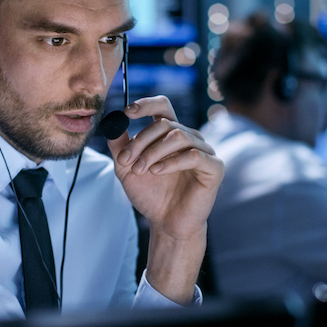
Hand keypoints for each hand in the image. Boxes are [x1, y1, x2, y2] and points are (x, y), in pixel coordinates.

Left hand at [106, 96, 223, 302]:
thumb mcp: (126, 168)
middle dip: (141, 141)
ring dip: (153, 152)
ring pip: (178, 136)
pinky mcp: (214, 168)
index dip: (146, 104)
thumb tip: (111, 122)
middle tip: (125, 161)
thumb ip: (119, 145)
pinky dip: (172, 161)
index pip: (163, 106)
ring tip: (141, 170)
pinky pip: (194, 155)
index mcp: (170, 134)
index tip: (127, 113)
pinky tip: (157, 172)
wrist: (166, 223)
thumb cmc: (150, 194)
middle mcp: (189, 138)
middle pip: (164, 124)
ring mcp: (204, 151)